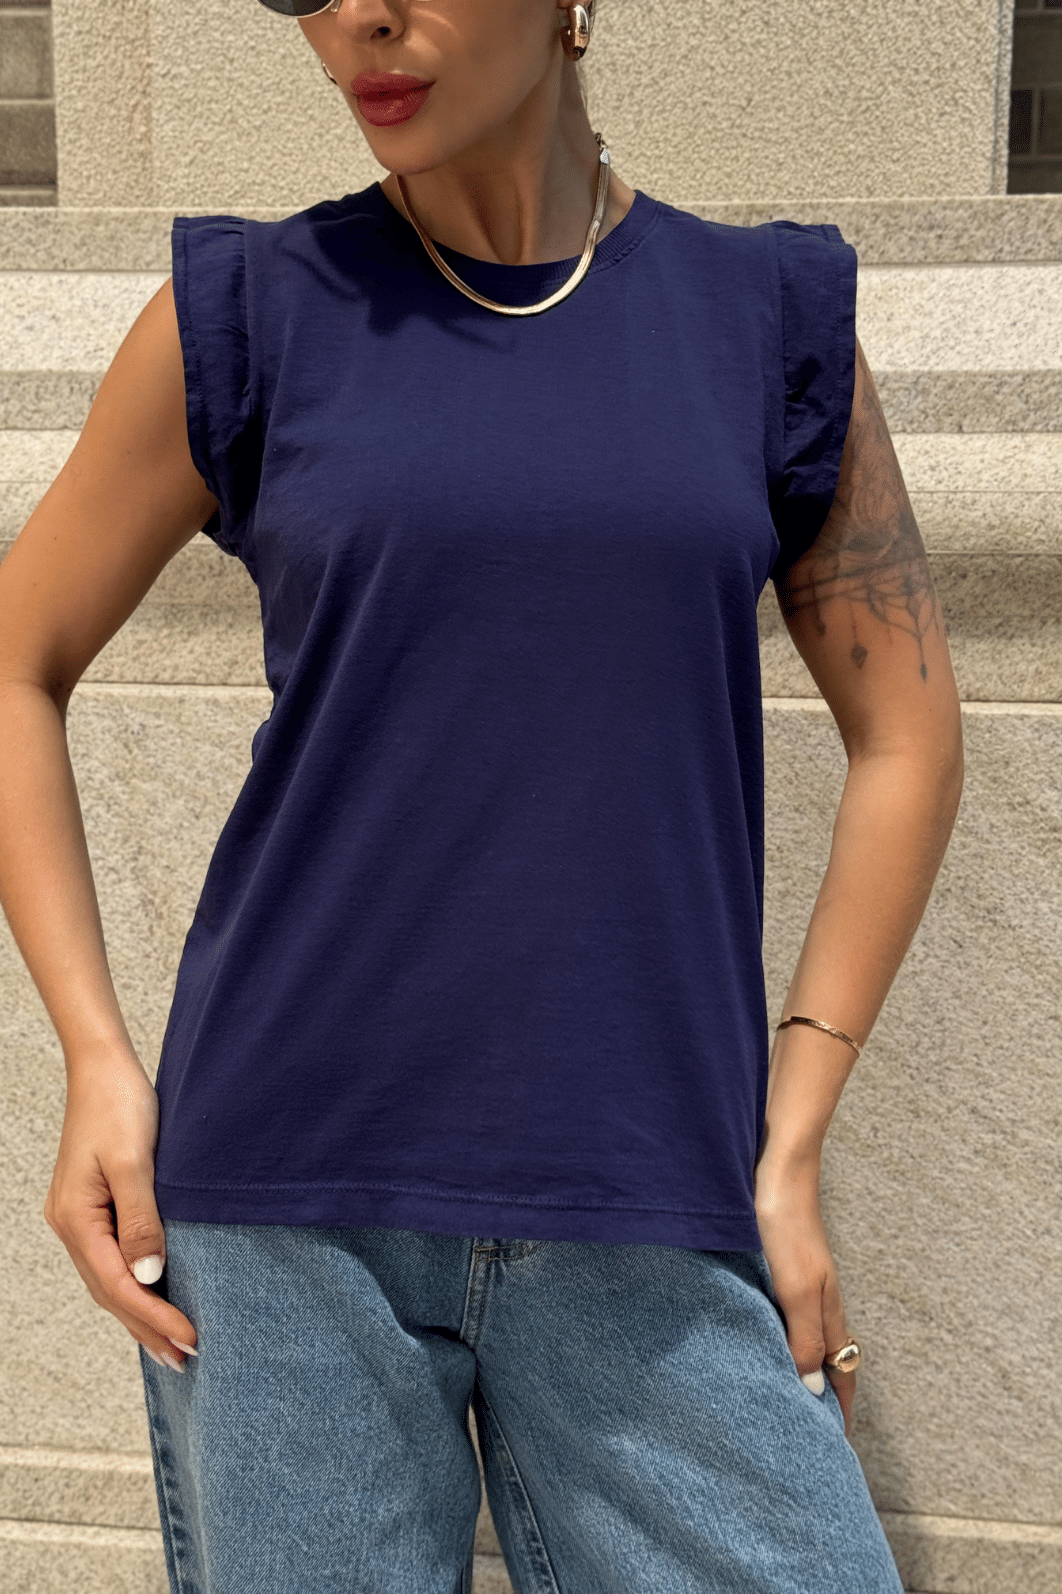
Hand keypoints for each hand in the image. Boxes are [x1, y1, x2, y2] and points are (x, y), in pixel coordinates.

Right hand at [43, 1048, 196, 1368]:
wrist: (103, 1067)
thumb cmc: (119, 1106)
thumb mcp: (133, 1162)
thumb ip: (141, 1219)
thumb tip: (150, 1276)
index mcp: (77, 1220)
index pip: (120, 1285)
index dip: (155, 1317)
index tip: (191, 1339)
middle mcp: (72, 1226)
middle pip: (111, 1293)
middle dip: (148, 1329)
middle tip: (187, 1361)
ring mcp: (81, 1218)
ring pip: (111, 1281)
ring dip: (142, 1314)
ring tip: (173, 1345)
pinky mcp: (96, 1207)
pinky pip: (114, 1260)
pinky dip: (136, 1286)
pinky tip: (156, 1295)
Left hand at [753, 1156, 855, 1436]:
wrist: (772, 1169)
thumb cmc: (785, 1226)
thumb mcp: (796, 1290)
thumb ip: (805, 1339)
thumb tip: (812, 1391)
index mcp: (827, 1310)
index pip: (843, 1370)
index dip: (841, 1406)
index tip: (834, 1443)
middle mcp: (816, 1298)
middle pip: (826, 1355)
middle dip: (822, 1392)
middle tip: (804, 1428)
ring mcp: (796, 1280)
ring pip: (802, 1334)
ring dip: (796, 1364)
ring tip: (777, 1392)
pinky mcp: (774, 1263)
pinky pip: (780, 1312)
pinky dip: (774, 1335)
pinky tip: (752, 1335)